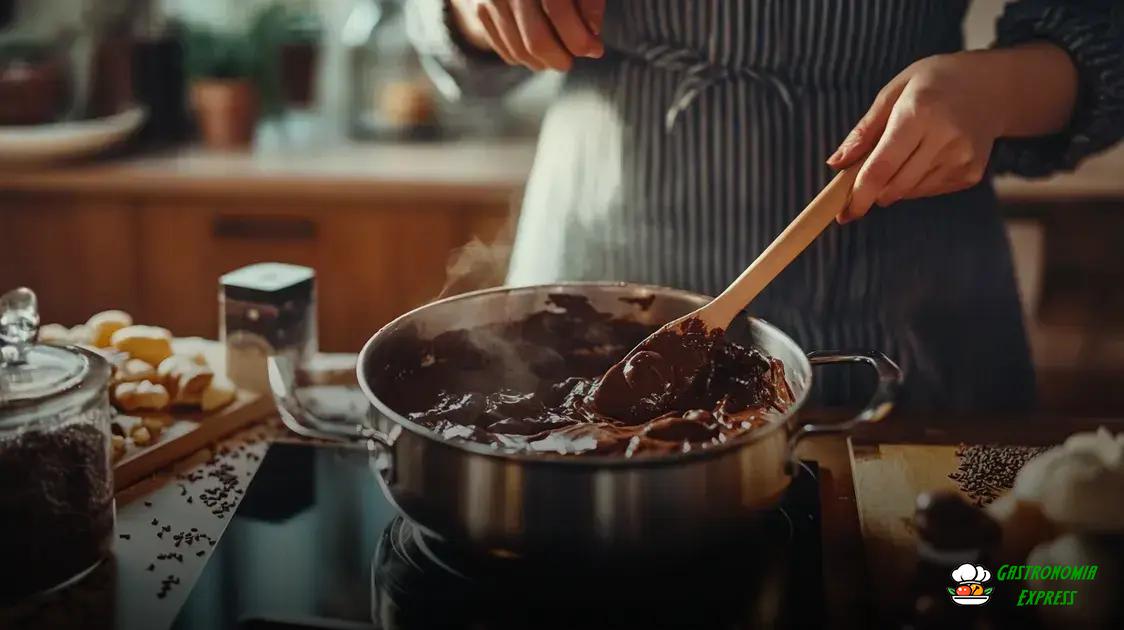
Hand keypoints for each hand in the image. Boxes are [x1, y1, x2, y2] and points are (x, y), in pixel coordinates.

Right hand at [450, 0, 604, 70]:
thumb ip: (588, 0)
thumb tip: (592, 32)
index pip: (558, 11)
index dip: (580, 37)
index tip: (594, 48)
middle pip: (537, 40)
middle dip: (562, 58)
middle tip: (574, 57)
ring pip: (520, 51)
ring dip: (545, 62)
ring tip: (559, 55)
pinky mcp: (480, 11)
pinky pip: (506, 51)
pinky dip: (527, 59)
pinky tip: (540, 52)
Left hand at [828, 51, 1017, 222]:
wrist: (992, 86)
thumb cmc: (934, 84)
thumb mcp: (894, 92)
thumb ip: (864, 131)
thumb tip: (835, 164)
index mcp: (919, 113)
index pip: (882, 167)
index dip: (859, 195)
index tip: (843, 213)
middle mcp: (944, 139)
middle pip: (893, 187)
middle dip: (871, 191)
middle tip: (861, 179)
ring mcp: (961, 159)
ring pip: (908, 192)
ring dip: (893, 184)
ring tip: (904, 151)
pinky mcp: (970, 174)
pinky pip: (928, 191)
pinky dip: (914, 182)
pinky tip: (925, 155)